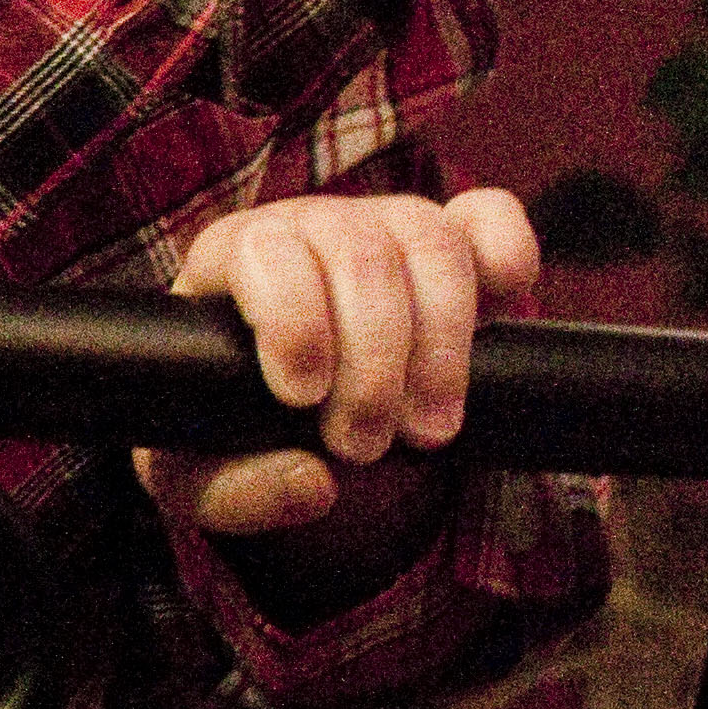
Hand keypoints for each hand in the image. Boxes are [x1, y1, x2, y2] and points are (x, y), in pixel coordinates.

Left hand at [139, 183, 536, 547]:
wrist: (282, 408)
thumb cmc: (227, 427)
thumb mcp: (199, 474)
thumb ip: (234, 491)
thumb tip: (314, 485)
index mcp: (233, 260)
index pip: (264, 251)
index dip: (293, 322)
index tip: (302, 398)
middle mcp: (310, 228)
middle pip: (358, 256)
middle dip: (372, 366)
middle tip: (362, 446)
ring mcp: (385, 226)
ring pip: (431, 245)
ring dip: (440, 349)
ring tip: (424, 431)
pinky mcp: (452, 241)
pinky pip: (489, 217)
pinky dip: (508, 255)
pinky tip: (500, 314)